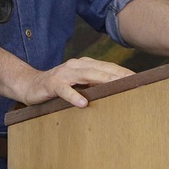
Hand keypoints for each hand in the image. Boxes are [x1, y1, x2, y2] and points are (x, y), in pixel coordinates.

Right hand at [14, 56, 133, 107]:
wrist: (29, 85)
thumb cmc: (58, 86)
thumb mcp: (78, 84)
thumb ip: (94, 85)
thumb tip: (116, 92)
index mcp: (84, 64)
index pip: (108, 67)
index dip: (123, 72)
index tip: (139, 78)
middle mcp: (76, 66)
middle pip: (101, 69)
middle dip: (118, 75)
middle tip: (134, 82)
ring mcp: (64, 73)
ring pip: (87, 76)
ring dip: (103, 80)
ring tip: (117, 87)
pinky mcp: (52, 84)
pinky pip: (65, 90)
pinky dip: (74, 96)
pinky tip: (83, 103)